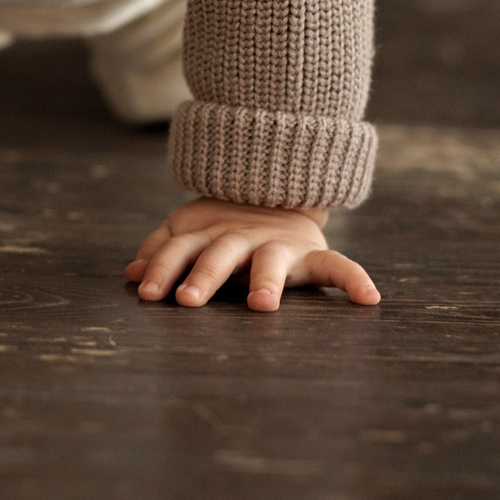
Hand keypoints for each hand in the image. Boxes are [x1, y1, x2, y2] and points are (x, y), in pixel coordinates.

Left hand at [126, 197, 380, 310]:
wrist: (274, 194)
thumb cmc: (223, 227)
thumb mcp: (189, 230)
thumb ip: (162, 249)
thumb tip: (129, 272)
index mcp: (207, 235)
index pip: (179, 250)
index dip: (161, 268)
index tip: (146, 292)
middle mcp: (240, 239)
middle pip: (219, 255)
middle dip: (203, 276)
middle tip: (188, 301)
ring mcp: (277, 245)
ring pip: (271, 261)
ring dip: (266, 281)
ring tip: (263, 304)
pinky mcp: (313, 253)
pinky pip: (338, 265)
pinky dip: (355, 280)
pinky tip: (369, 299)